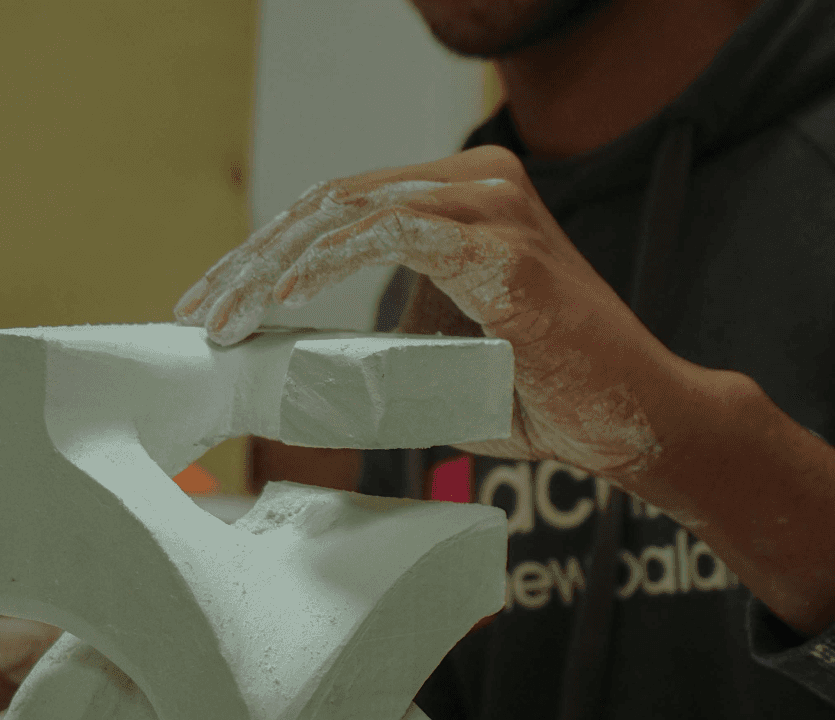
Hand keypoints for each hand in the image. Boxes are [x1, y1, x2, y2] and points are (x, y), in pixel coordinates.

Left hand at [174, 145, 692, 480]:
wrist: (633, 420)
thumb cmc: (544, 394)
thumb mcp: (444, 354)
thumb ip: (388, 340)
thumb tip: (308, 367)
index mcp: (463, 197)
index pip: (341, 205)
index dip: (267, 250)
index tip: (216, 301)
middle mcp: (479, 183)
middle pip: (332, 200)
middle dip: (252, 258)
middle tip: (201, 312)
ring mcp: (494, 208)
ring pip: (349, 210)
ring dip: (273, 265)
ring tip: (225, 317)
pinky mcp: (503, 249)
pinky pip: (393, 233)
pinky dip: (328, 261)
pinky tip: (283, 297)